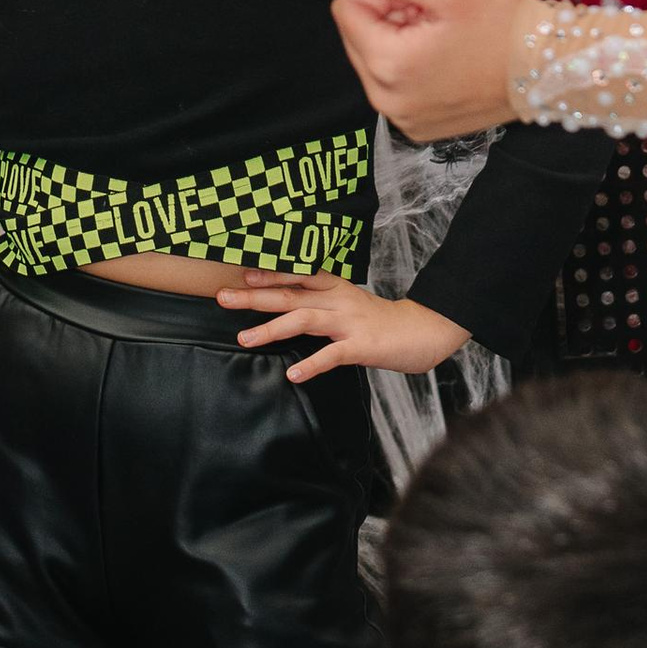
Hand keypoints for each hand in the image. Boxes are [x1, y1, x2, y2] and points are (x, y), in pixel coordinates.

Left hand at [216, 272, 470, 381]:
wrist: (423, 330)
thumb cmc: (380, 321)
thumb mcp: (348, 303)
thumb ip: (320, 303)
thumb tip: (286, 307)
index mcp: (334, 287)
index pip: (295, 275)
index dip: (267, 274)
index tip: (239, 275)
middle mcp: (337, 299)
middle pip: (290, 294)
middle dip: (254, 296)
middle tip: (223, 298)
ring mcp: (349, 321)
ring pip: (304, 319)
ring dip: (272, 328)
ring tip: (245, 338)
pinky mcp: (361, 345)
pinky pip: (332, 354)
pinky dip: (311, 363)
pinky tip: (293, 374)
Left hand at [321, 0, 534, 139]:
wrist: (552, 69)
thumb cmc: (503, 22)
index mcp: (388, 65)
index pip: (346, 8)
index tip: (424, 2)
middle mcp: (386, 102)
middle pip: (356, 36)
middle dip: (390, 19)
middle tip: (438, 20)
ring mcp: (402, 121)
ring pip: (373, 59)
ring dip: (401, 41)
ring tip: (447, 39)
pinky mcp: (418, 130)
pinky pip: (394, 87)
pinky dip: (414, 68)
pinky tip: (450, 61)